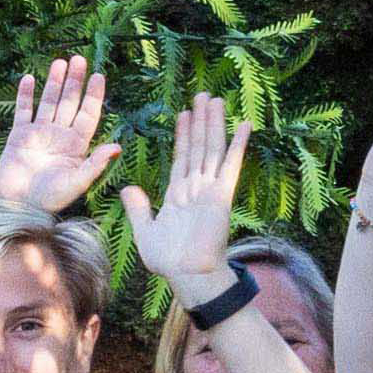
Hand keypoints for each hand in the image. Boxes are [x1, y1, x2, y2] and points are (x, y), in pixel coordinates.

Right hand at [0, 53, 119, 217]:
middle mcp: (59, 136)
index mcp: (76, 145)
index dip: (93, 95)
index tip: (99, 75)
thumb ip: (95, 164)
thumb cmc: (50, 200)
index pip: (88, 114)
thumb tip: (118, 147)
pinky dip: (25, 95)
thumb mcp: (77, 183)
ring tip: (60, 62)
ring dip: (54, 82)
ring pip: (48, 102)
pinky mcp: (18, 137)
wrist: (19, 208)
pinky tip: (30, 79)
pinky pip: (23, 111)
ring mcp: (39, 135)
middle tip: (80, 59)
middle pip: (69, 102)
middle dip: (75, 81)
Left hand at [131, 91, 256, 317]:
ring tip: (215, 100)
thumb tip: (128, 188)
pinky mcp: (222, 195)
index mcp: (178, 194)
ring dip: (214, 124)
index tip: (184, 114)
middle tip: (203, 96)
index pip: (181, 157)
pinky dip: (237, 145)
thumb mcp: (145, 231)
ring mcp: (210, 190)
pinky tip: (244, 125)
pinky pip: (231, 165)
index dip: (182, 135)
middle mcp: (196, 188)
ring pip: (212, 149)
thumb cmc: (168, 261)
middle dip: (200, 121)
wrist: (187, 276)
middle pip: (198, 147)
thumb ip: (139, 209)